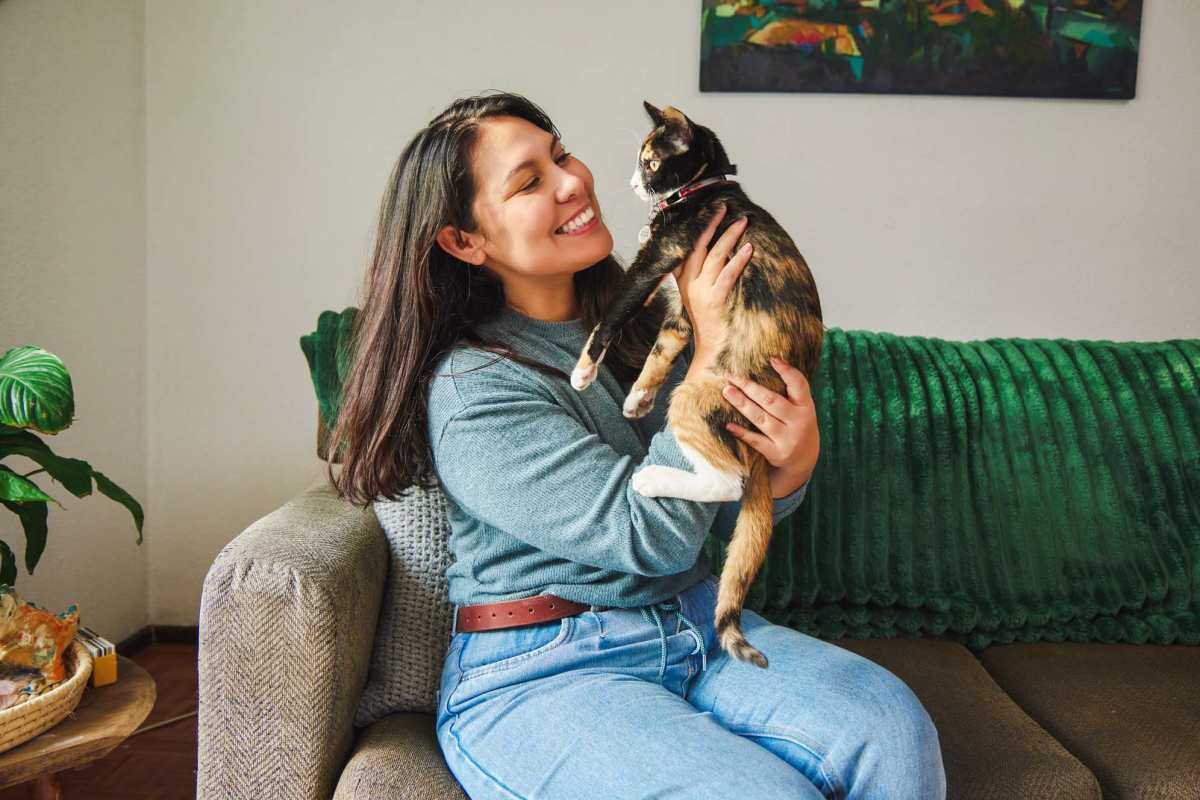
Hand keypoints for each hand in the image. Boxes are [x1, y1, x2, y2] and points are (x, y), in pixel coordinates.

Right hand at [674, 203, 751, 367]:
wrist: (710, 350)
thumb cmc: (709, 322)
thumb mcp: (695, 297)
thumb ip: (697, 276)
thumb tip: (713, 251)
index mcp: (683, 281)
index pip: (687, 248)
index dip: (698, 228)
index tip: (709, 211)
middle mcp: (689, 285)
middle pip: (698, 247)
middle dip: (711, 224)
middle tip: (724, 208)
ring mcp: (701, 293)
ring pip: (714, 256)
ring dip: (729, 237)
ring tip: (742, 222)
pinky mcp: (715, 301)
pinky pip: (727, 275)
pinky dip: (738, 261)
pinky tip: (748, 249)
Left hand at [721, 357, 819, 497]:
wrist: (803, 461)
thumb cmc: (797, 425)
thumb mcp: (802, 409)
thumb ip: (790, 392)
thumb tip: (769, 362)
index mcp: (806, 407)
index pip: (799, 385)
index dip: (787, 372)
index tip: (771, 359)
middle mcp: (799, 422)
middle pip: (771, 400)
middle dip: (749, 386)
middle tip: (730, 375)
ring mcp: (787, 439)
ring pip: (761, 418)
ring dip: (742, 403)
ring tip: (727, 391)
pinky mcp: (776, 453)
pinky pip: (755, 441)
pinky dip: (741, 432)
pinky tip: (728, 424)